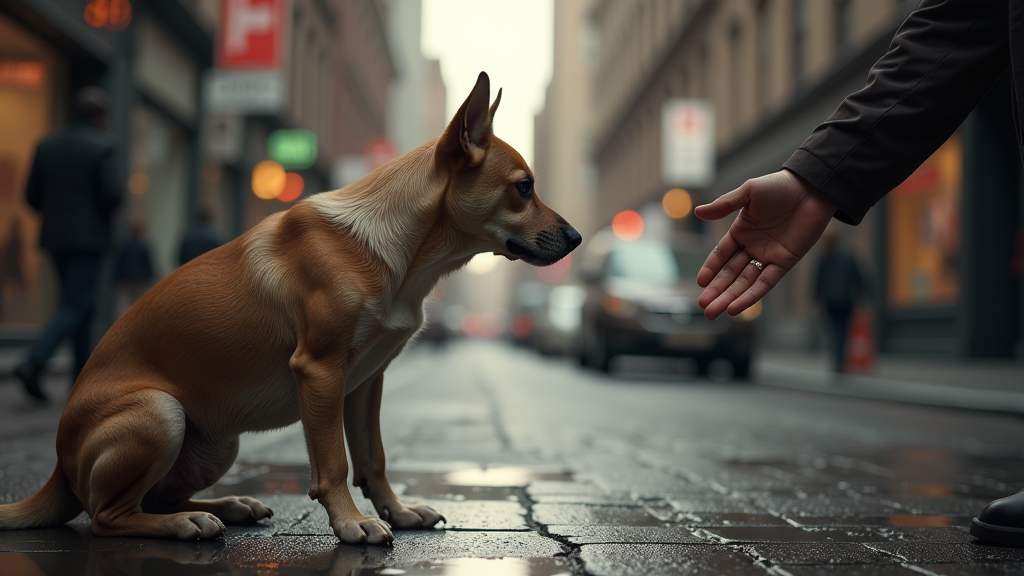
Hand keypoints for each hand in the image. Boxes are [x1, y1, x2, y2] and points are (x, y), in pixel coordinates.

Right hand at [694, 170, 835, 319]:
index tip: (700, 283)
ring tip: (714, 313)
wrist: (812, 189)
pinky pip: (765, 282)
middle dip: (717, 291)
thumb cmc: (779, 186)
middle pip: (730, 274)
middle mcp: (752, 247)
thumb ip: (724, 205)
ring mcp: (768, 257)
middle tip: (704, 308)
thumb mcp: (748, 192)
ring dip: (730, 297)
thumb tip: (697, 213)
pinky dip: (751, 295)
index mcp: (740, 232)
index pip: (721, 255)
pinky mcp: (784, 263)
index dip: (710, 269)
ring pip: (745, 282)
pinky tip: (737, 307)